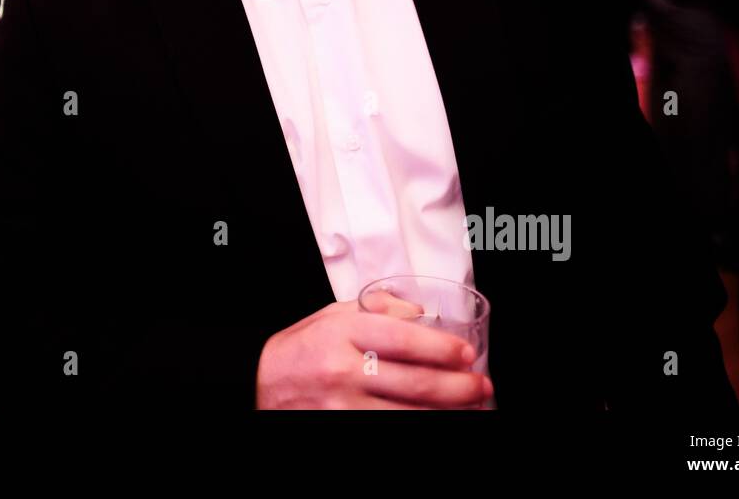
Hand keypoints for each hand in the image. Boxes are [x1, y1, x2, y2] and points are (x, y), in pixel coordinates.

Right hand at [255, 300, 492, 408]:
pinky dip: (417, 425)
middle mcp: (343, 370)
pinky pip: (389, 430)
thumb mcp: (332, 314)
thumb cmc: (300, 349)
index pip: (403, 338)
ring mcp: (341, 406)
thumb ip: (376, 308)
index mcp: (343, 333)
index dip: (441, 347)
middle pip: (414, 381)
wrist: (257, 384)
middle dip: (457, 386)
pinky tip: (436, 420)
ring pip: (408, 414)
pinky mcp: (340, 428)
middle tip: (481, 386)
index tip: (465, 353)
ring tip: (470, 408)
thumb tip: (420, 312)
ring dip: (446, 413)